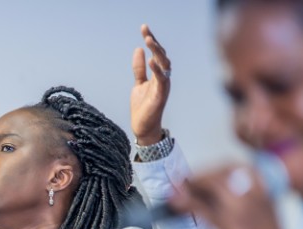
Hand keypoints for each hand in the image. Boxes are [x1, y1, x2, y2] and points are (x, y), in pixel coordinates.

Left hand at [131, 24, 171, 144]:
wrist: (143, 127)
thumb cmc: (143, 107)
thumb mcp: (138, 83)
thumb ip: (139, 68)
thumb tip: (138, 50)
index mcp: (159, 75)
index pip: (157, 54)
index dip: (151, 41)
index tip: (144, 28)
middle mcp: (163, 79)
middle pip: (162, 56)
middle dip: (154, 43)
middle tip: (145, 31)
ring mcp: (163, 87)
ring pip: (164, 65)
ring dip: (156, 52)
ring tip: (148, 41)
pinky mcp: (160, 96)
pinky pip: (162, 81)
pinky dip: (157, 70)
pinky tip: (151, 61)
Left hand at [168, 165, 302, 228]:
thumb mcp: (255, 221)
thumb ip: (234, 206)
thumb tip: (204, 193)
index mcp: (266, 192)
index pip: (234, 168)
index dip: (209, 170)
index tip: (191, 175)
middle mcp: (259, 196)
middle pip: (222, 173)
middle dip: (197, 176)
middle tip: (179, 183)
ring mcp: (249, 210)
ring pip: (214, 188)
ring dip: (189, 188)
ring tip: (173, 192)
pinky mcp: (237, 228)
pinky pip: (208, 211)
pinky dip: (189, 206)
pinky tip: (176, 205)